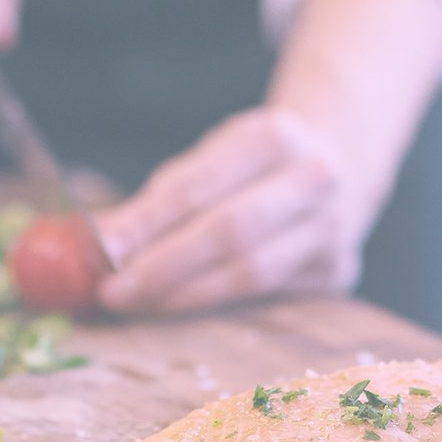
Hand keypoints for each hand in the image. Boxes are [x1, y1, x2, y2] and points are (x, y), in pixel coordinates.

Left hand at [95, 107, 364, 315]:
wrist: (340, 161)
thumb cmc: (254, 164)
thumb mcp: (212, 159)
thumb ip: (160, 200)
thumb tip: (102, 244)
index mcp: (275, 135)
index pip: (197, 187)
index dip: (145, 223)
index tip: (102, 251)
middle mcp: (314, 179)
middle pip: (227, 232)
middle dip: (163, 268)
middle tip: (114, 293)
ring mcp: (333, 228)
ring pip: (250, 273)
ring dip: (186, 294)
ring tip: (141, 304)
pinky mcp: (337, 270)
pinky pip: (267, 296)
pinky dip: (218, 303)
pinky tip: (182, 306)